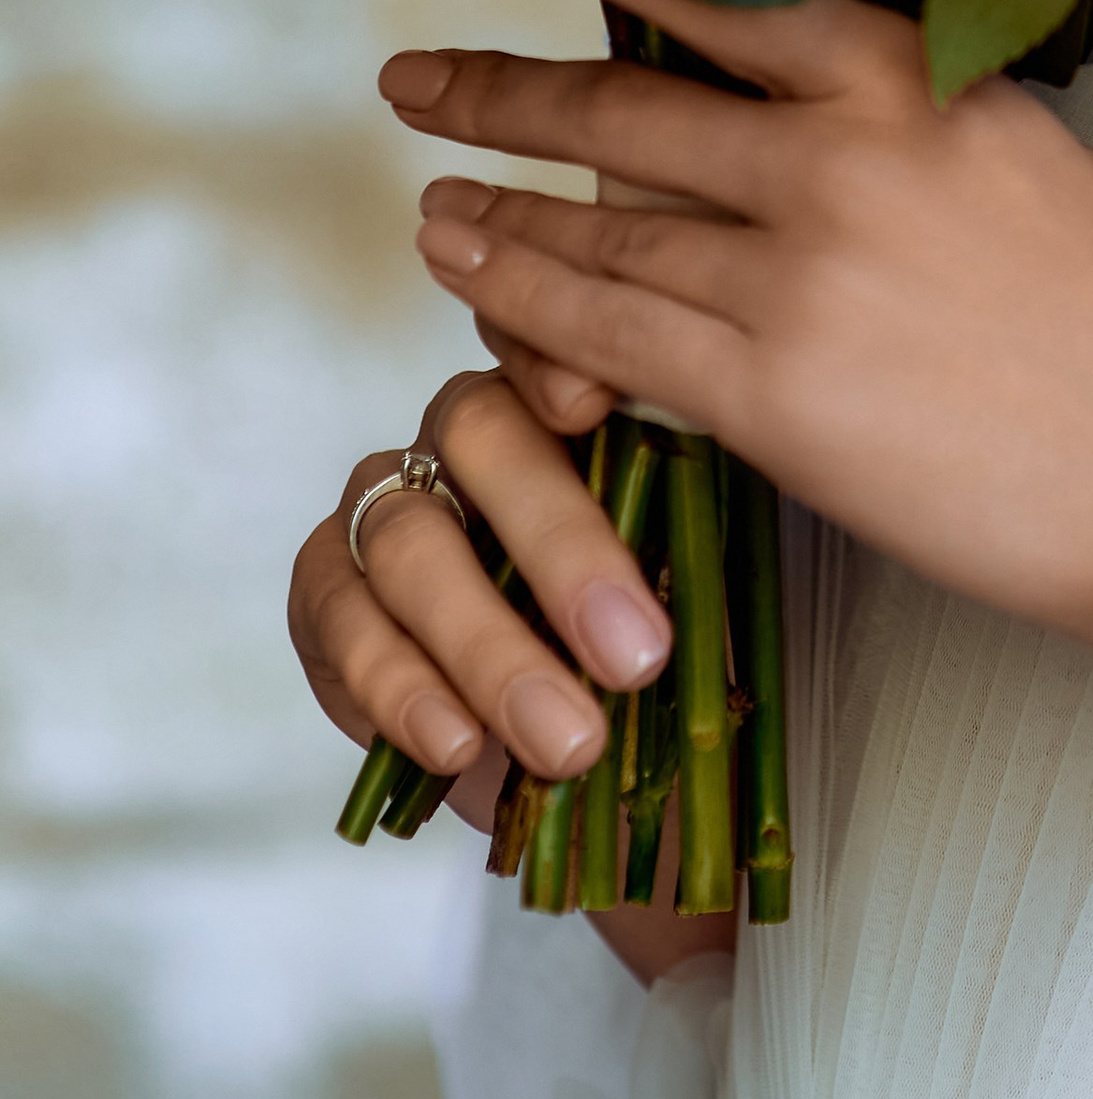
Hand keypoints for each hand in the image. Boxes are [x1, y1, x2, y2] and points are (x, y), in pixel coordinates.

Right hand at [287, 365, 673, 804]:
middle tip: (637, 656)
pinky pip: (347, 621)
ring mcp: (387, 500)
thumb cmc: (635, 641)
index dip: (559, 364)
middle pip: (487, 436)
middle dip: (561, 544)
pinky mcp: (326, 587)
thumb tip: (760, 481)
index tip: (595, 407)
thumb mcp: (686, 581)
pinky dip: (404, 689)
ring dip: (491, 649)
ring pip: (414, 541)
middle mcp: (467, 431)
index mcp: (566, 399)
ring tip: (567, 741)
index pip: (557, 344)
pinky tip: (459, 745)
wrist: (567, 753)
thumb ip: (696, 525)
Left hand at [384, 0, 1092, 680]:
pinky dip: (526, 303)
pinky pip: (606, 336)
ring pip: (597, 220)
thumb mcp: (1020, 160)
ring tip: (432, 189)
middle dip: (489, 81)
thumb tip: (778, 106)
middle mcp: (841, 149)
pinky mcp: (775, 396)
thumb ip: (897, 124)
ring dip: (495, 202)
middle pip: (615, 95)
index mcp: (912, 68)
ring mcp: (801, 271)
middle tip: (403, 65)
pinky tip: (480, 280)